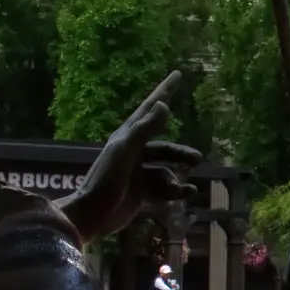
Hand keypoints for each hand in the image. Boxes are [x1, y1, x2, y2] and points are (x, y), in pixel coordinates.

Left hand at [54, 74, 202, 242]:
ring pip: (165, 170)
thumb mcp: (125, 152)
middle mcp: (133, 152)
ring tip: (187, 189)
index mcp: (127, 138)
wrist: (91, 215)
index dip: (164, 92)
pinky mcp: (139, 193)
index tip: (177, 75)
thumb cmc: (105, 181)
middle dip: (180, 154)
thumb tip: (164, 106)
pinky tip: (184, 195)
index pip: (150, 109)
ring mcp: (136, 173)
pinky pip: (163, 188)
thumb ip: (144, 129)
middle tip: (197, 159)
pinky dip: (175, 191)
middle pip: (164, 148)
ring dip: (177, 178)